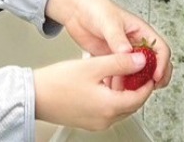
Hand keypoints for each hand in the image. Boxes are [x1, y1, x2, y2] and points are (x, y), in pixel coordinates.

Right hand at [33, 52, 153, 130]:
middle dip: (136, 87)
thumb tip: (141, 61)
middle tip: (137, 70)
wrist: (34, 96)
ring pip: (120, 107)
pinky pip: (107, 110)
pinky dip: (111, 97)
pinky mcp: (87, 121)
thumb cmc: (58, 83)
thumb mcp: (93, 66)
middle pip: (131, 104)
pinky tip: (102, 82)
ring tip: (118, 72)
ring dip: (123, 92)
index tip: (148, 70)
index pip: (140, 97)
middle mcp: (105, 119)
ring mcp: (96, 122)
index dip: (147, 82)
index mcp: (110, 107)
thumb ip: (120, 62)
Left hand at [45, 0, 172, 86]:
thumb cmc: (94, 7)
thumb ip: (117, 38)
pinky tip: (111, 90)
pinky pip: (120, 76)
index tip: (155, 77)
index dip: (161, 64)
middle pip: (154, 64)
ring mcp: (123, 53)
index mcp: (140, 31)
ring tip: (126, 93)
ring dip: (134, 85)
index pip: (160, 49)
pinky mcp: (111, 60)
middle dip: (154, 78)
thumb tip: (128, 53)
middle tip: (148, 90)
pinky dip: (119, 85)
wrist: (75, 10)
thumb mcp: (108, 21)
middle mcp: (134, 43)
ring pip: (136, 73)